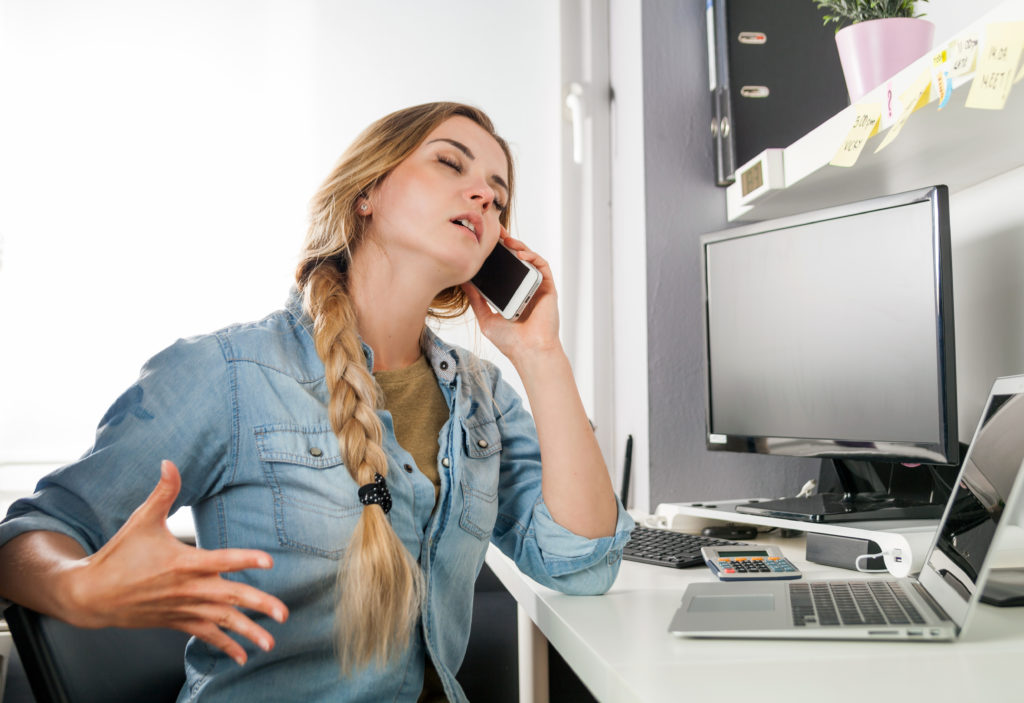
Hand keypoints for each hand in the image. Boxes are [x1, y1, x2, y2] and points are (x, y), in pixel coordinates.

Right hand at [65, 460, 287, 665]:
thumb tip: (170, 462)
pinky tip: (242, 656)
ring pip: (222, 621)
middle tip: (282, 613)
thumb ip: (163, 492)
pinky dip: (224, 647)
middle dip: (258, 605)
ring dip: (247, 632)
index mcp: (184, 562)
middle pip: (230, 597)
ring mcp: (184, 608)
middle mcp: (188, 589)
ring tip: (270, 642)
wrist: (92, 595)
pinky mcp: (178, 621)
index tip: (269, 562)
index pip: (221, 559)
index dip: (245, 559)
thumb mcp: (142, 520)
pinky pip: (205, 636)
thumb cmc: (119, 555)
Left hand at [462, 229, 561, 364]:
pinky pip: (542, 267)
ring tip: (507, 240)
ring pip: (530, 260)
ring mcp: (537, 287)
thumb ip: (476, 299)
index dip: (496, 254)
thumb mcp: (485, 317)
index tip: (484, 241)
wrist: (528, 352)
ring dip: (519, 246)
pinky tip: (522, 253)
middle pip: (516, 260)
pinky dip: (533, 257)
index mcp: (511, 294)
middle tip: (495, 231)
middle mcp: (525, 288)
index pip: (503, 268)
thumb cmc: (509, 340)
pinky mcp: (548, 288)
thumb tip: (463, 281)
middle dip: (506, 243)